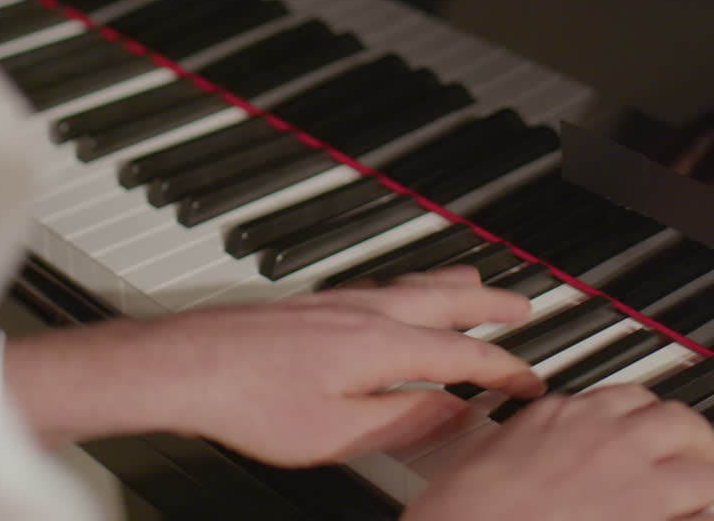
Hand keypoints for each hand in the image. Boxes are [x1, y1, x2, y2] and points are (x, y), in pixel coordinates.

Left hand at [4, 266, 544, 465]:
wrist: (184, 366)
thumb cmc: (249, 400)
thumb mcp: (338, 432)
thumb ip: (403, 422)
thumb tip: (453, 414)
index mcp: (381, 345)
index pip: (462, 354)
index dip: (503, 370)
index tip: (529, 384)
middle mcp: (364, 313)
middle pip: (444, 299)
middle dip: (489, 303)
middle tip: (523, 304)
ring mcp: (335, 303)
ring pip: (411, 284)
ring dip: (452, 284)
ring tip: (475, 280)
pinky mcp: (310, 305)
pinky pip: (380, 286)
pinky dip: (410, 286)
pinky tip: (398, 295)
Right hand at [403, 384, 713, 520]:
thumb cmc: (460, 512)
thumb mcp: (483, 455)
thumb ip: (524, 444)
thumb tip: (531, 450)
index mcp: (559, 414)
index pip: (624, 398)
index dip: (642, 421)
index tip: (644, 434)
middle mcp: (605, 436)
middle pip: (677, 418)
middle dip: (691, 440)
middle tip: (691, 459)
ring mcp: (634, 478)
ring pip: (705, 463)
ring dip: (710, 480)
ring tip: (707, 495)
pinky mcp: (652, 516)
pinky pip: (712, 514)